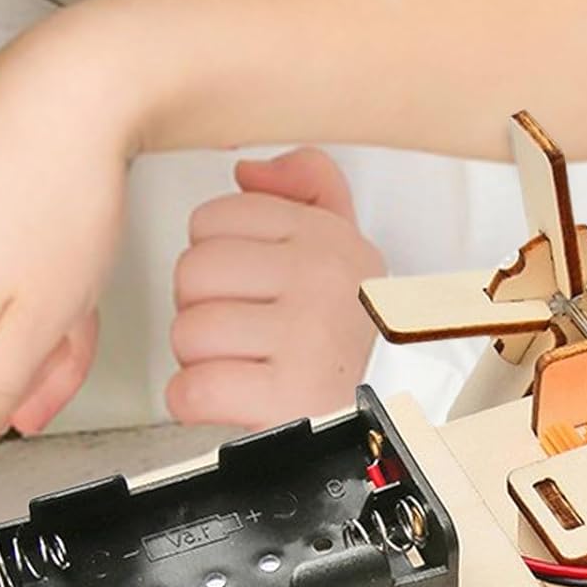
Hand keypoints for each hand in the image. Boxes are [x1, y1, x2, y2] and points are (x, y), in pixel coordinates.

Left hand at [167, 147, 383, 427]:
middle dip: (203, 310)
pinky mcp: (288, 397)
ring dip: (201, 360)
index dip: (217, 261)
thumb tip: (248, 170)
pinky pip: (192, 389)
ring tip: (243, 366)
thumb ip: (309, 189)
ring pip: (187, 332)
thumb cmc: (360, 340)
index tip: (247, 287)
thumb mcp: (348, 250)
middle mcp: (321, 280)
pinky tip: (231, 396)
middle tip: (241, 333)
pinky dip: (196, 402)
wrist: (399, 415)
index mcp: (327, 238)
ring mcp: (307, 337)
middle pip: (192, 272)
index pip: (216, 218)